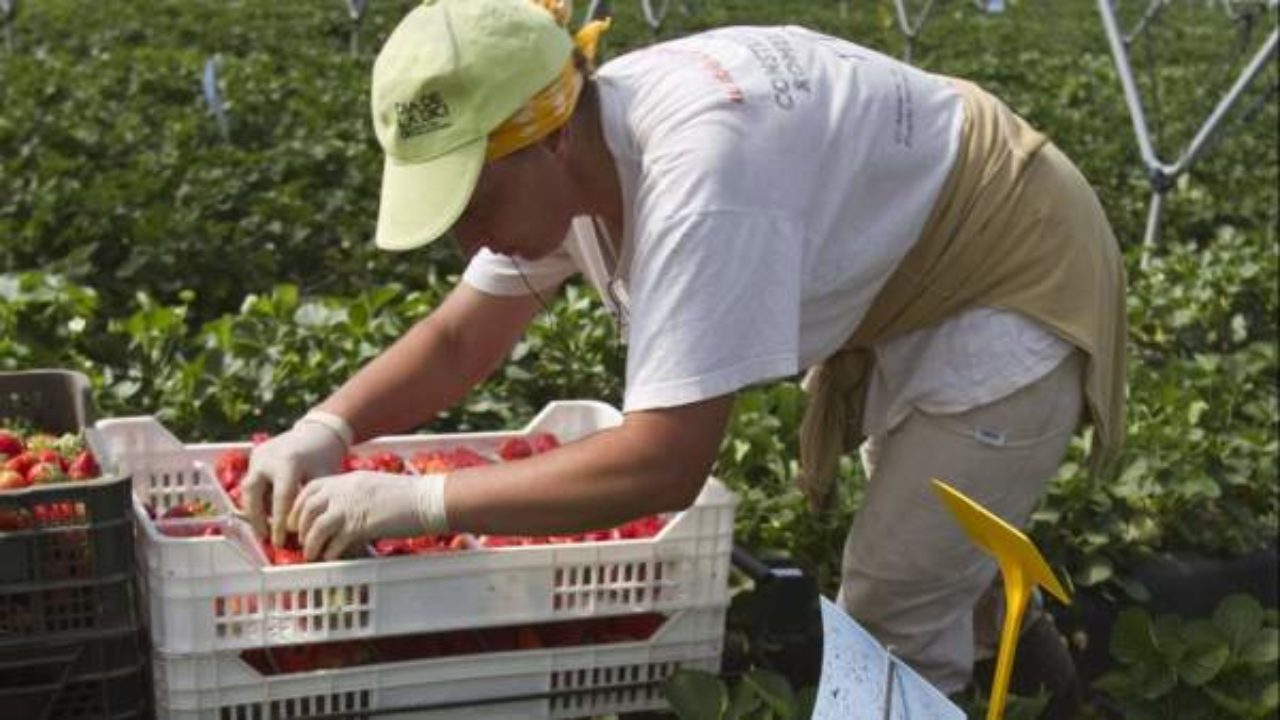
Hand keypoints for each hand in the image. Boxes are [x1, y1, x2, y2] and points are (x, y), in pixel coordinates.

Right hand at [241, 419, 346, 545]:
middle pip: (253, 494)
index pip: (280, 500)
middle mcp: (267, 459)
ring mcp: (258, 456)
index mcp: (288, 463)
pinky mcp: (255, 456)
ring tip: (263, 529)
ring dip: (253, 510)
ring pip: (247, 489)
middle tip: (265, 537)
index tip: (279, 543)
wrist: (319, 431)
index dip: (279, 524)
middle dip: (257, 519)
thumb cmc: (325, 457)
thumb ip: (312, 504)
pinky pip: (251, 480)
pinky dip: (256, 497)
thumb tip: (307, 533)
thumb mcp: (323, 480)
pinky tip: (264, 513)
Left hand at [288, 471, 447, 560]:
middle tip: (301, 541)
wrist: (427, 499)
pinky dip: (329, 552)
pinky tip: (331, 557)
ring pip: (316, 526)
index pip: (310, 489)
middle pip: (307, 508)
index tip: (298, 521)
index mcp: (347, 479)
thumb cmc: (406, 495)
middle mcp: (344, 491)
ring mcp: (351, 507)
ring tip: (312, 554)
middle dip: (300, 527)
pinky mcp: (360, 526)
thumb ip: (353, 495)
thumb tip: (339, 513)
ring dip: (311, 544)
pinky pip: (334, 542)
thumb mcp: (373, 486)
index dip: (298, 507)